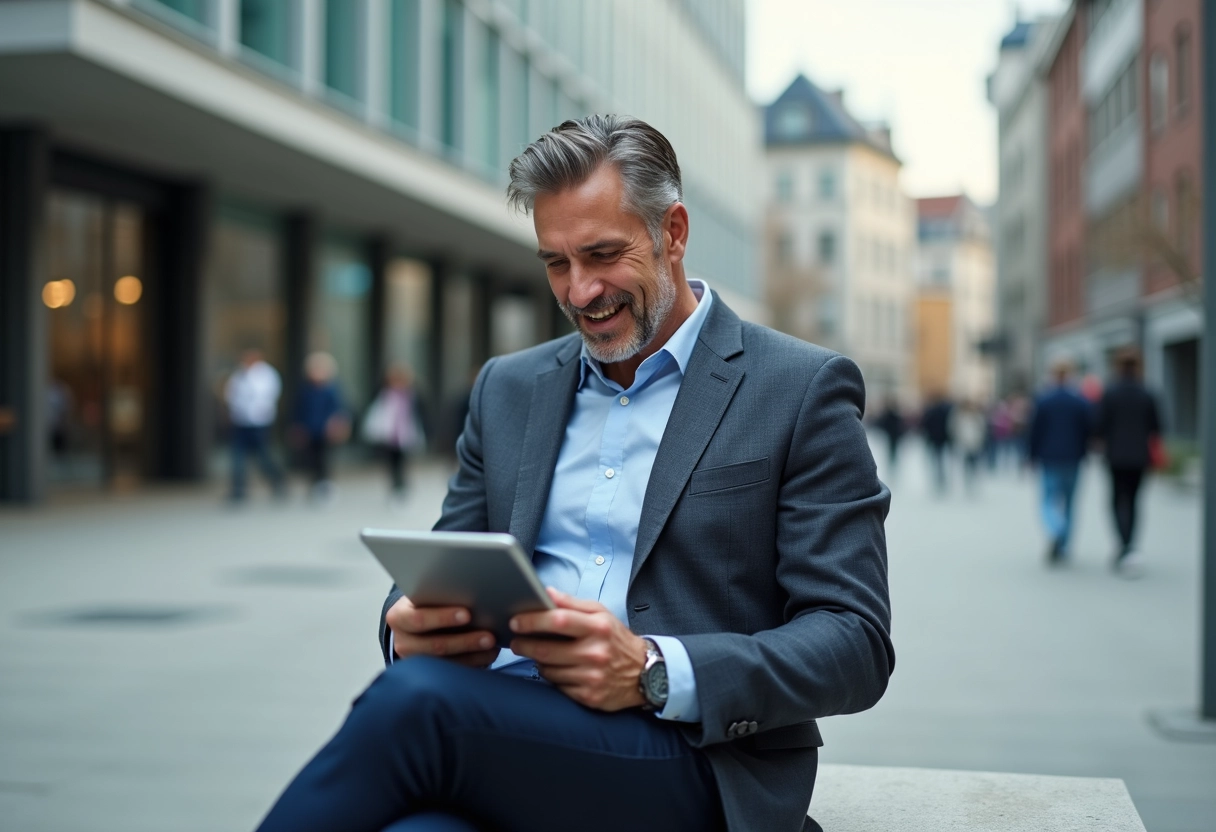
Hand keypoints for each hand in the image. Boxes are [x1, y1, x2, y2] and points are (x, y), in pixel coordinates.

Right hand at [385, 596, 499, 667]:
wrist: (414, 620)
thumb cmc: (425, 602)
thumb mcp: (425, 595)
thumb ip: (440, 595)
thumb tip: (473, 593)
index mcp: (399, 617)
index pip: (418, 619)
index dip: (443, 617)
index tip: (467, 614)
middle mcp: (403, 642)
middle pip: (435, 645)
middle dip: (465, 641)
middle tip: (489, 636)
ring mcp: (415, 661)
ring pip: (446, 663)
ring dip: (473, 655)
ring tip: (492, 647)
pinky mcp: (428, 672)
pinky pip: (452, 672)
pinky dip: (473, 663)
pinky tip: (488, 655)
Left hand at [509, 588, 647, 710]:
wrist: (644, 673)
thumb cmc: (616, 639)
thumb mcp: (600, 614)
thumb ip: (571, 603)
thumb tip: (545, 592)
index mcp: (598, 627)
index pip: (558, 620)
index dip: (532, 621)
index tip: (516, 622)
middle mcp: (596, 653)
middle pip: (546, 649)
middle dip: (524, 645)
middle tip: (516, 641)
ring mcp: (592, 677)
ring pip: (548, 670)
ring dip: (538, 661)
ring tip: (541, 654)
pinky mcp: (589, 696)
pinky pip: (557, 686)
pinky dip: (552, 677)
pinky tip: (558, 669)